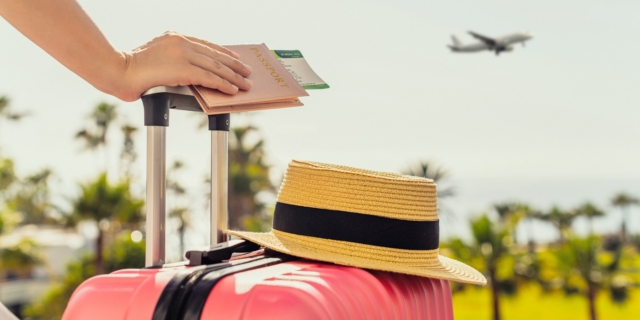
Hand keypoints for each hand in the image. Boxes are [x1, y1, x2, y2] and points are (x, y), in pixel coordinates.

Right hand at [117, 31, 252, 101]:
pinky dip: (223, 84)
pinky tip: (232, 89)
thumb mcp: (155, 58)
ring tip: (245, 84)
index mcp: (174, 37)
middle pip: (215, 54)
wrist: (119, 71)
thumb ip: (173, 60)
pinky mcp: (184, 69)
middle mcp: (181, 42)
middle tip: (247, 71)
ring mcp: (183, 54)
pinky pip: (210, 77)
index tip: (235, 58)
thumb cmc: (132, 69)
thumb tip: (187, 72)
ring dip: (234, 77)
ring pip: (216, 66)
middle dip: (234, 65)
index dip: (223, 53)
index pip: (206, 45)